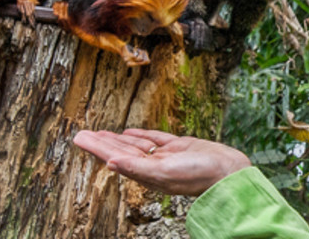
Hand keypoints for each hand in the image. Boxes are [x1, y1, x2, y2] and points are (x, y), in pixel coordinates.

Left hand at [73, 128, 250, 196]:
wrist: (229, 171)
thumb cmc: (198, 175)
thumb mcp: (164, 173)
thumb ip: (136, 168)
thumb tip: (109, 164)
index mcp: (146, 174)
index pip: (115, 158)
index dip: (97, 148)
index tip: (80, 138)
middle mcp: (152, 167)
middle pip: (121, 152)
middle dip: (101, 142)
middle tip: (82, 133)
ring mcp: (166, 157)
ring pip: (135, 146)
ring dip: (117, 139)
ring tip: (100, 133)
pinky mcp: (179, 147)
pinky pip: (155, 140)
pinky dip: (140, 135)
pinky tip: (129, 133)